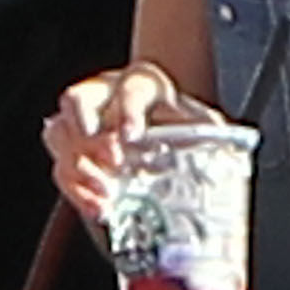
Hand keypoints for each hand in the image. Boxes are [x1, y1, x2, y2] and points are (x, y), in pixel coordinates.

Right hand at [42, 62, 215, 215]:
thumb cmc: (181, 126)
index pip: (130, 89)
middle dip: (92, 133)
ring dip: (78, 165)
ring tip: (104, 190)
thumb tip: (232, 156)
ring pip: (58, 134)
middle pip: (78, 101)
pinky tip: (97, 206)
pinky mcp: (71, 154)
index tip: (132, 135)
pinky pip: (60, 169)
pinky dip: (75, 190)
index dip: (128, 110)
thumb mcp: (201, 126)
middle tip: (114, 160)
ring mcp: (80, 124)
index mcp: (141, 83)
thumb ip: (210, 136)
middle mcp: (102, 95)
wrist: (166, 130)